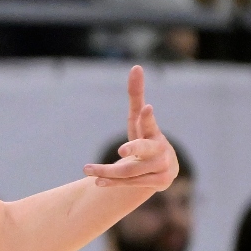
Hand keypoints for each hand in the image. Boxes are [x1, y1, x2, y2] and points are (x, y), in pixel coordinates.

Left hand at [82, 66, 178, 189]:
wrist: (164, 169)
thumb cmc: (146, 138)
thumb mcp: (138, 119)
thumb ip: (136, 96)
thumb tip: (136, 67)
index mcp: (154, 132)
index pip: (150, 123)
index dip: (147, 117)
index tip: (146, 108)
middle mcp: (160, 149)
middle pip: (145, 149)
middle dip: (134, 148)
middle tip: (121, 150)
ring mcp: (161, 167)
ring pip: (130, 170)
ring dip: (106, 171)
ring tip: (87, 169)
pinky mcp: (158, 182)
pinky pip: (130, 183)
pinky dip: (113, 182)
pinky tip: (97, 181)